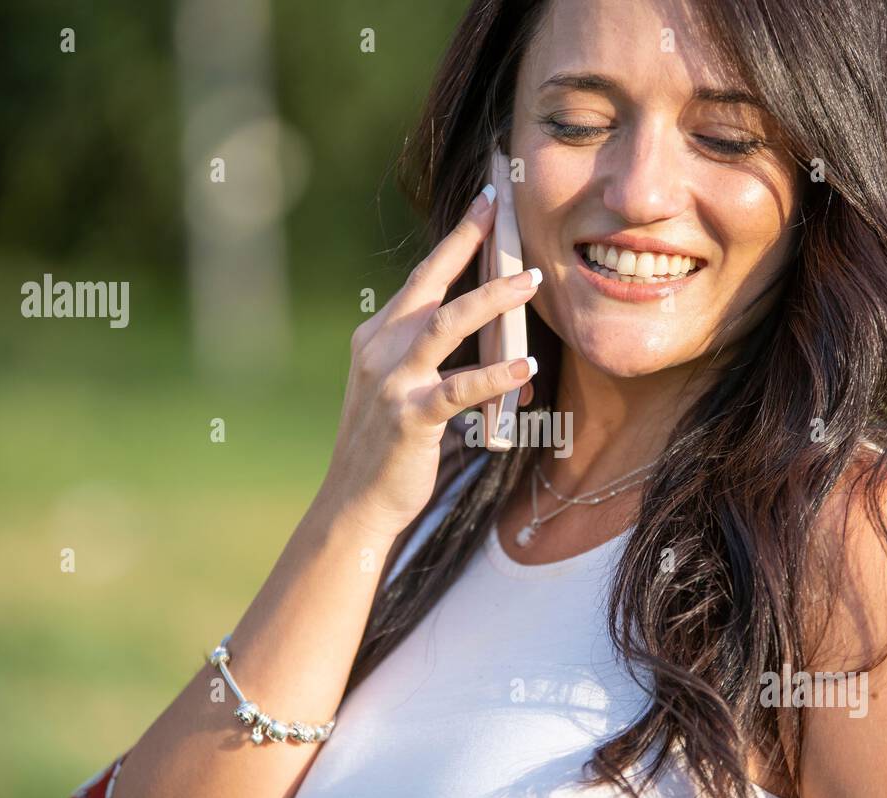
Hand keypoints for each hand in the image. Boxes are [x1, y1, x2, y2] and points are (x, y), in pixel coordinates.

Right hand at [313, 186, 542, 540]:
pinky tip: (528, 369)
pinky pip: (460, 389)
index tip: (485, 204)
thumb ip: (442, 364)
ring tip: (531, 284)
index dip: (455, 240)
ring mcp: (392, 382)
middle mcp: (379, 349)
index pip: (421, 279)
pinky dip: (497, 376)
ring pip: (446, 326)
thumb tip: (512, 355)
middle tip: (505, 211)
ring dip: (491, 301)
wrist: (354, 504)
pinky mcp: (411, 418)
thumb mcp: (404, 391)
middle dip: (467, 243)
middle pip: (429, 284)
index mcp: (377, 337)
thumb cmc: (389, 448)